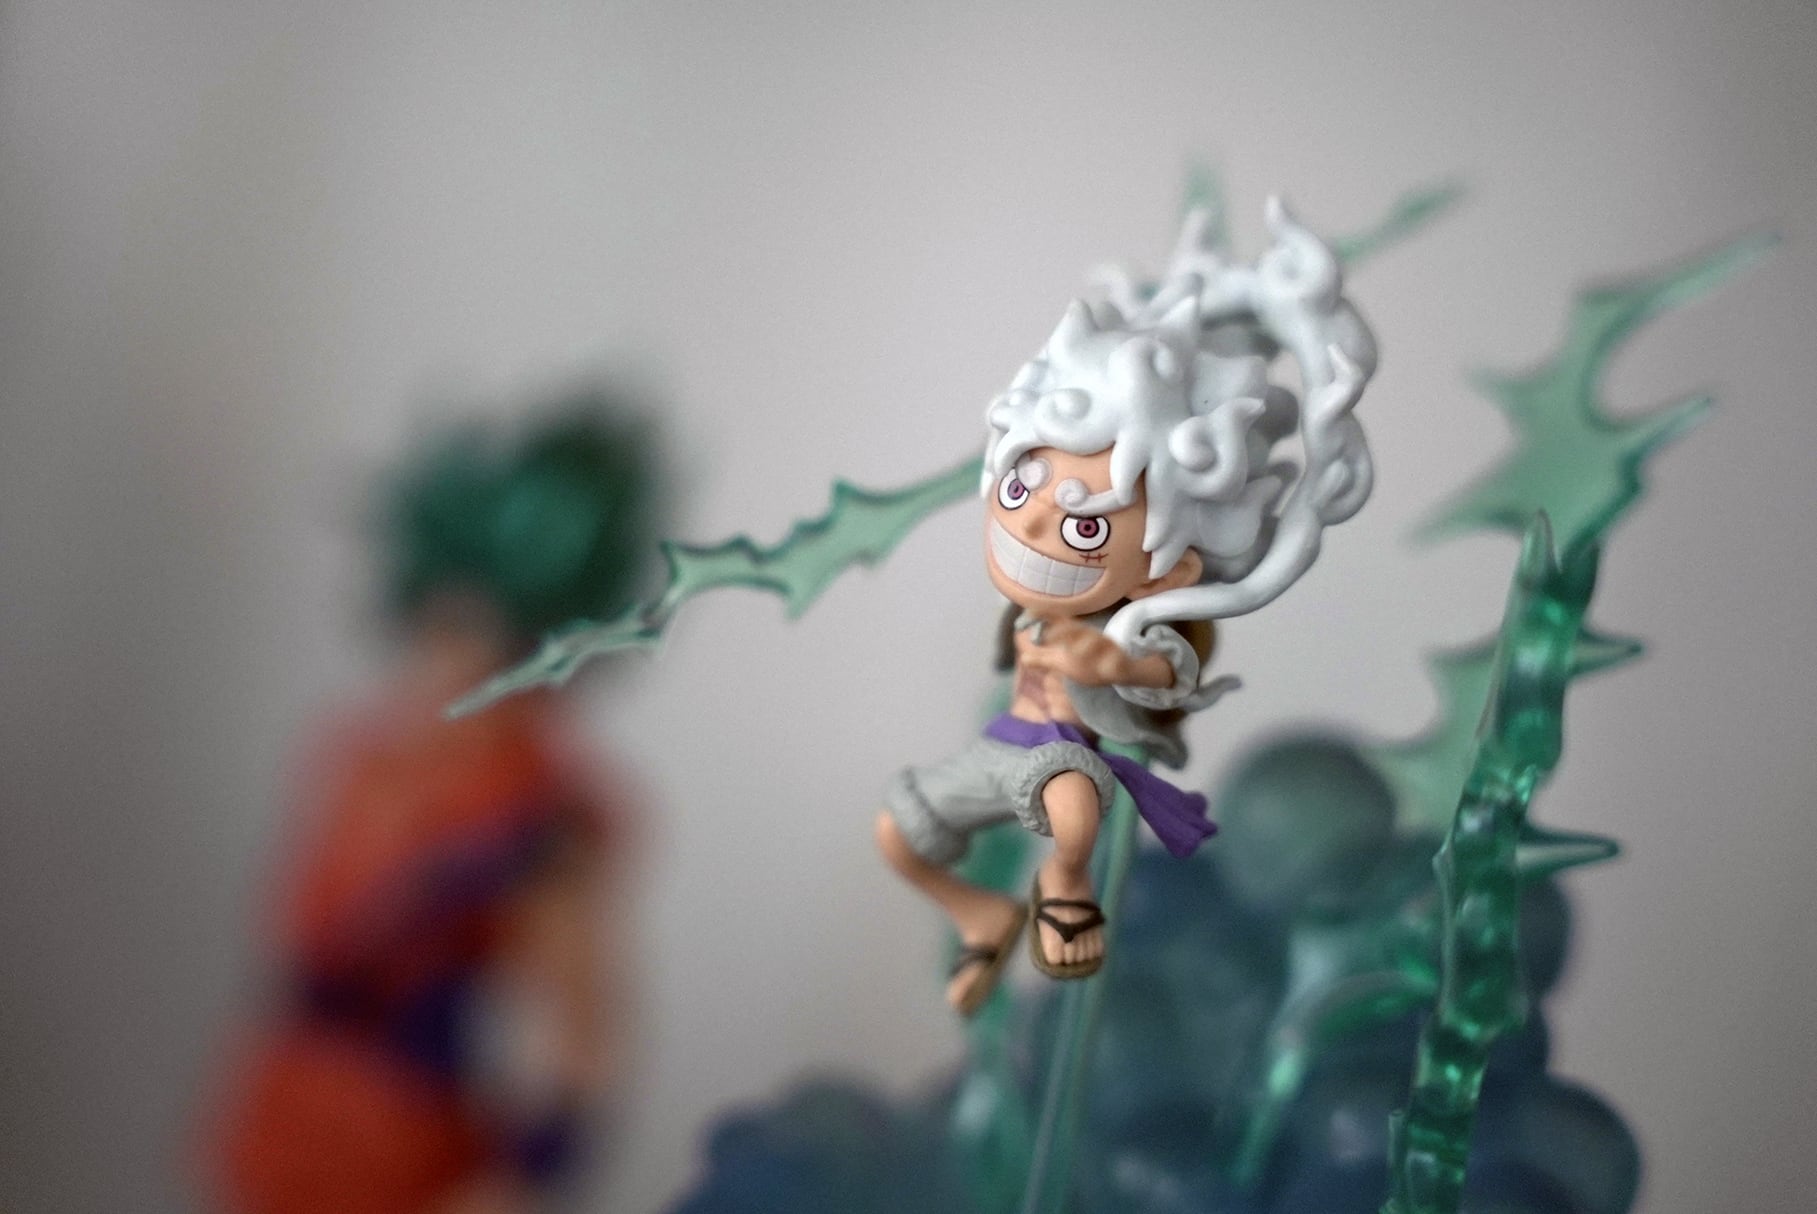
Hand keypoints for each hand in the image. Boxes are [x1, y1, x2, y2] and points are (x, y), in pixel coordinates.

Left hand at [1020, 618, 1148, 686]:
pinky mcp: (1119, 662)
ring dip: (1086, 645)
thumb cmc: (1089, 663)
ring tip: (1075, 653)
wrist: (1120, 671)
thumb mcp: (1063, 663)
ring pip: (1098, 642)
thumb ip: (1044, 660)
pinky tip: (1105, 670)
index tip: (1029, 612)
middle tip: (1046, 637)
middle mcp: (1090, 637)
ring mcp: (1106, 648)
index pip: (1059, 622)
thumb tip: (1023, 658)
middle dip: (1063, 631)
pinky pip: (1117, 662)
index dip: (1046, 616)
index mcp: (1075, 636)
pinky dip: (1112, 664)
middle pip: (1077, 629)